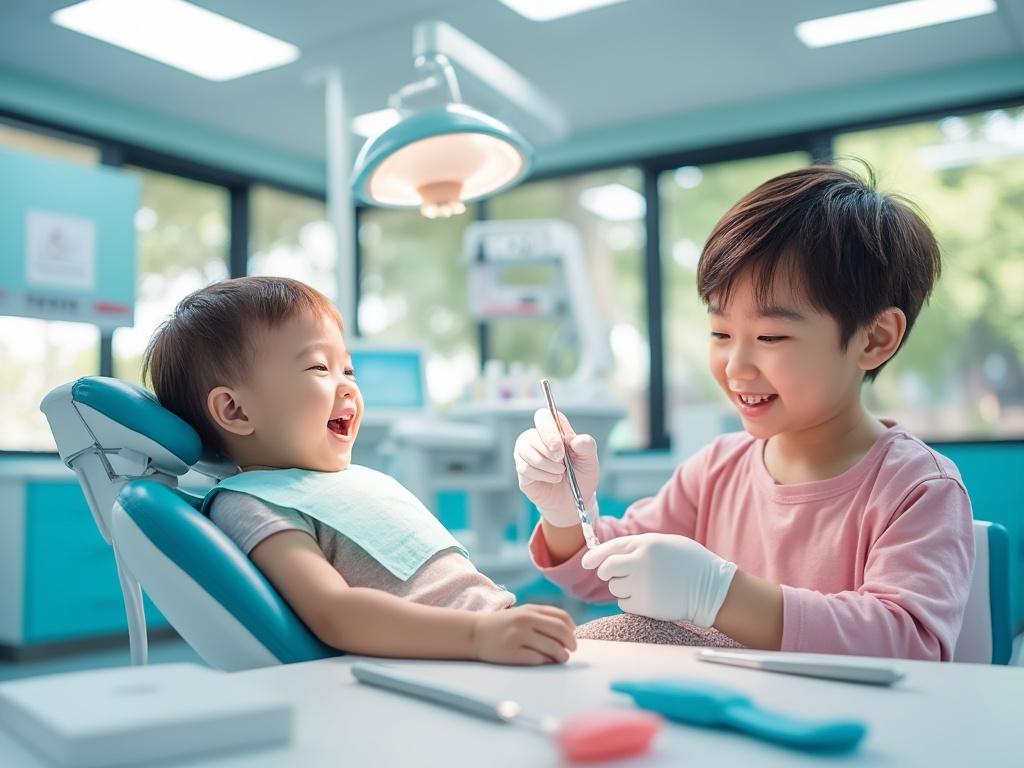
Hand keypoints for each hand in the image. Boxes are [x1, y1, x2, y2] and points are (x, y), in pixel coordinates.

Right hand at [472, 605, 576, 664]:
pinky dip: (546, 662)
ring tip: (562, 659)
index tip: (573, 636)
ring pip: (551, 647)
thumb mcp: (522, 613)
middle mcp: (525, 621)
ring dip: (561, 656)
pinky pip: (537, 659)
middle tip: (572, 650)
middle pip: (559, 631)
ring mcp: (517, 637)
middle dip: (571, 643)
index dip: (571, 628)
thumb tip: (570, 631)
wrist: (475, 633)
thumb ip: (544, 617)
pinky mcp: (511, 653)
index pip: (561, 617)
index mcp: (530, 610)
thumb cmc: (504, 625)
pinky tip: (545, 662)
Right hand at [514, 408, 599, 527]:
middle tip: (562, 463)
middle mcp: (537, 438)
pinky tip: (553, 479)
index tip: (562, 446)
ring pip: (526, 451)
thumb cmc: (581, 475)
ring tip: (560, 473)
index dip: (550, 429)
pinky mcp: (521, 469)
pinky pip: (524, 468)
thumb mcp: (590, 461)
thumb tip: (576, 440)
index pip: (544, 417)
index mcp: (554, 430)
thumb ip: (587, 446)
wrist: (573, 500)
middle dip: (548, 450)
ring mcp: (526, 453)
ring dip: (546, 465)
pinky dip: (542, 475)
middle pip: (532, 435)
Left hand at [581, 533, 736, 627]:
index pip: (610, 549)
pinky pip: (624, 604)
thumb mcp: (665, 544)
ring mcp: (642, 585)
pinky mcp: (645, 605)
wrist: (711, 589)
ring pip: (615, 588)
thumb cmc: (689, 563)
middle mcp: (640, 564)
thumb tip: (613, 555)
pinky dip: (631, 601)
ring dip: (623, 587)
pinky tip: (649, 596)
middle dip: (606, 573)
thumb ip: (639, 547)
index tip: (586, 563)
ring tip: (646, 584)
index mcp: (645, 545)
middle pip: (607, 570)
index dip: (595, 556)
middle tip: (614, 575)